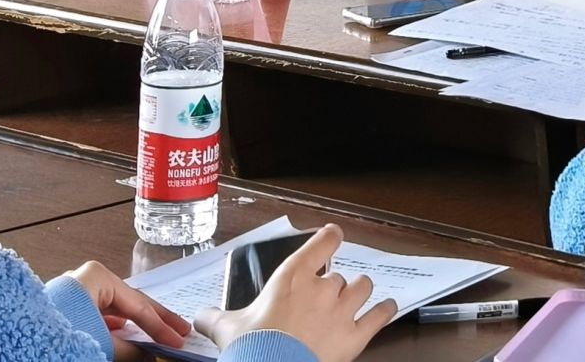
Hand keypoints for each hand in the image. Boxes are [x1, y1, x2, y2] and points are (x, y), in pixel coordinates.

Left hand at [64, 262, 186, 346]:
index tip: (177, 339)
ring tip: (157, 334)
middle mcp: (85, 278)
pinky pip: (98, 314)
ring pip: (114, 309)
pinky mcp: (64, 308)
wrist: (18, 343)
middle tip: (178, 330)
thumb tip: (151, 355)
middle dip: (153, 320)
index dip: (161, 326)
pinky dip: (115, 327)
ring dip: (135, 325)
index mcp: (97, 276)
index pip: (138, 305)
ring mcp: (74, 292)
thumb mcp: (102, 343)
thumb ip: (131, 349)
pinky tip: (126, 334)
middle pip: (129, 302)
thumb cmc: (58, 334)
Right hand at [195, 226, 395, 361]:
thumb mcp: (227, 330)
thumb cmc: (251, 348)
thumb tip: (197, 316)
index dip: (330, 237)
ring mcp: (342, 311)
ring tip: (353, 300)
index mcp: (293, 278)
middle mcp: (323, 288)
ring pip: (363, 287)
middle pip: (338, 277)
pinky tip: (386, 308)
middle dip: (332, 289)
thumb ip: (214, 318)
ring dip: (359, 293)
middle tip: (320, 303)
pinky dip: (384, 311)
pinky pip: (379, 315)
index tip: (333, 236)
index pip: (322, 243)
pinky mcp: (355, 335)